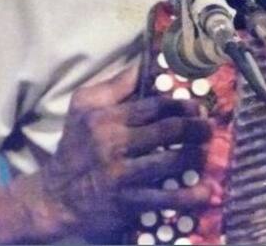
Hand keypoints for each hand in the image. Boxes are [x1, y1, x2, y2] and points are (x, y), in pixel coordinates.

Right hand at [36, 61, 213, 241]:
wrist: (56, 198)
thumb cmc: (75, 147)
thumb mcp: (83, 107)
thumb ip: (116, 85)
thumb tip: (145, 63)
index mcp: (106, 118)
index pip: (154, 106)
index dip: (182, 105)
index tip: (197, 107)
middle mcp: (114, 144)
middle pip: (169, 130)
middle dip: (196, 128)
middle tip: (209, 128)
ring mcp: (122, 175)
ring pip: (172, 161)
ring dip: (197, 155)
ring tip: (206, 152)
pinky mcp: (128, 203)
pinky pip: (165, 198)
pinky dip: (189, 195)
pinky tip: (205, 191)